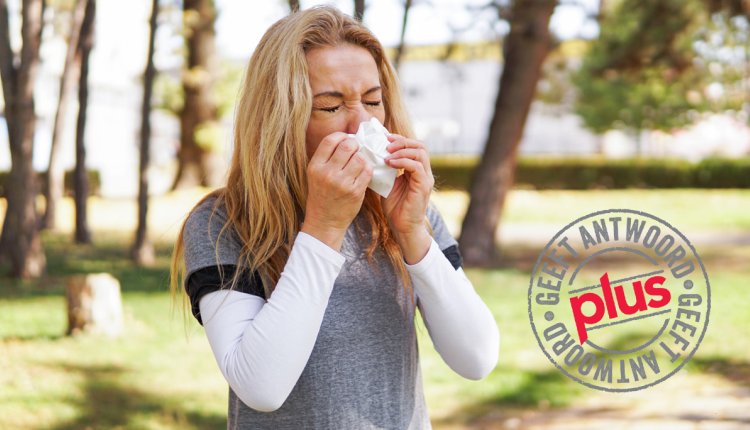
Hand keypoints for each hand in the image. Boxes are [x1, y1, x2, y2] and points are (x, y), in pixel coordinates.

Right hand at [302, 132, 372, 250]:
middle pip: (347, 146)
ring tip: (359, 163)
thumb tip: (347, 138)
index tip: (346, 140)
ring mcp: (342, 183)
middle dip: (355, 145)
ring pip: (360, 158)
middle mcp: (327, 173)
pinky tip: (363, 172)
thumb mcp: (316, 174)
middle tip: (356, 151)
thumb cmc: (321, 195)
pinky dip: (368, 169)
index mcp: (315, 166)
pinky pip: (367, 171)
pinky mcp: (355, 192)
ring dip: (362, 158)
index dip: (341, 136)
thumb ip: (327, 157)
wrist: (324, 221)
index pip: (330, 140)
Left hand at [383, 135, 433, 262]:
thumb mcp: (388, 183)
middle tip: (386, 143)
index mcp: (417, 170)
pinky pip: (417, 167)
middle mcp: (424, 172)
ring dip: (402, 150)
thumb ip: (386, 170)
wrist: (403, 227)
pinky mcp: (423, 185)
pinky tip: (389, 163)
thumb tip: (371, 156)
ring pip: (420, 153)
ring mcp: (426, 178)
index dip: (400, 140)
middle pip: (420, 146)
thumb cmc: (395, 208)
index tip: (385, 138)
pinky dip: (403, 161)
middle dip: (402, 141)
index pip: (414, 146)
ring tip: (387, 153)